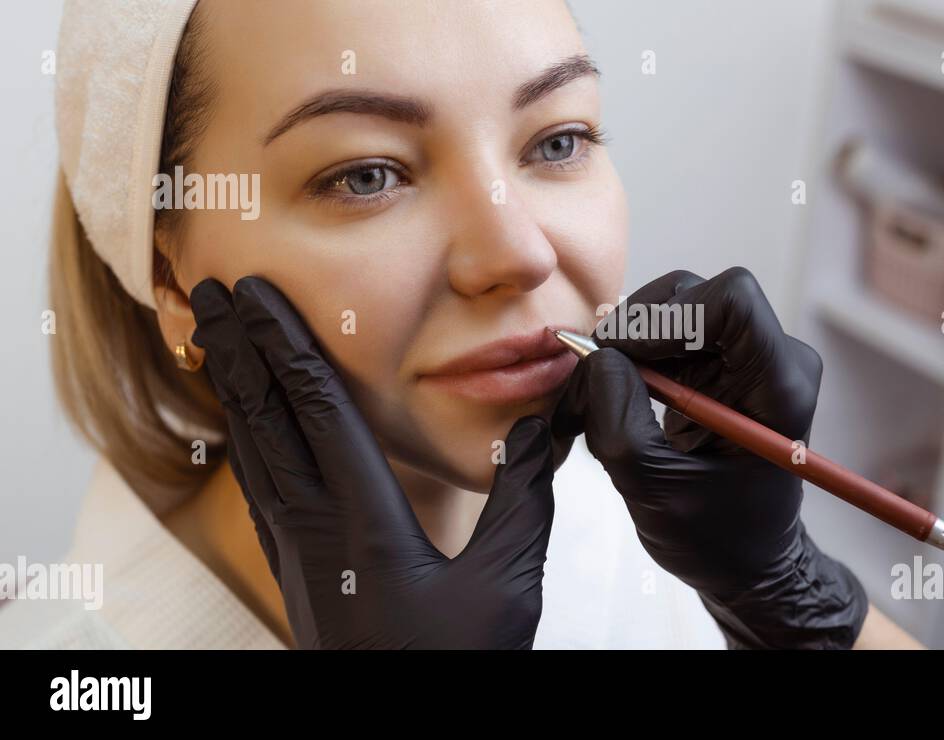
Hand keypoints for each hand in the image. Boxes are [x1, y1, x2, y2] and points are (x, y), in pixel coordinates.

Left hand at [191, 277, 555, 648]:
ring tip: (211, 343)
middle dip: (238, 351)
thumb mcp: (506, 582)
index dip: (285, 344)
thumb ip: (524, 499)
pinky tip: (245, 435)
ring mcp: (297, 555)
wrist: (403, 728)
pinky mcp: (296, 575)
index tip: (258, 294)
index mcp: (362, 520)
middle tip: (210, 293)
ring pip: (252, 453)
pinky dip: (245, 442)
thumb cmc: (455, 667)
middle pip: (265, 420)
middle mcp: (314, 530)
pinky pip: (257, 490)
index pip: (314, 409)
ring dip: (233, 390)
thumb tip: (542, 427)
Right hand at [553, 267, 866, 648]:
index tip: (618, 357)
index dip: (666, 317)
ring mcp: (749, 357)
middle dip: (633, 332)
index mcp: (780, 387)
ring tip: (594, 401)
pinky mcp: (724, 362)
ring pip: (674, 307)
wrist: (747, 561)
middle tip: (591, 382)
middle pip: (695, 294)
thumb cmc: (715, 538)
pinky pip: (669, 332)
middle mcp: (774, 358)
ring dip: (625, 347)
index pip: (733, 301)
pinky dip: (630, 359)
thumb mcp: (655, 490)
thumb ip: (621, 422)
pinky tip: (612, 400)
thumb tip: (597, 357)